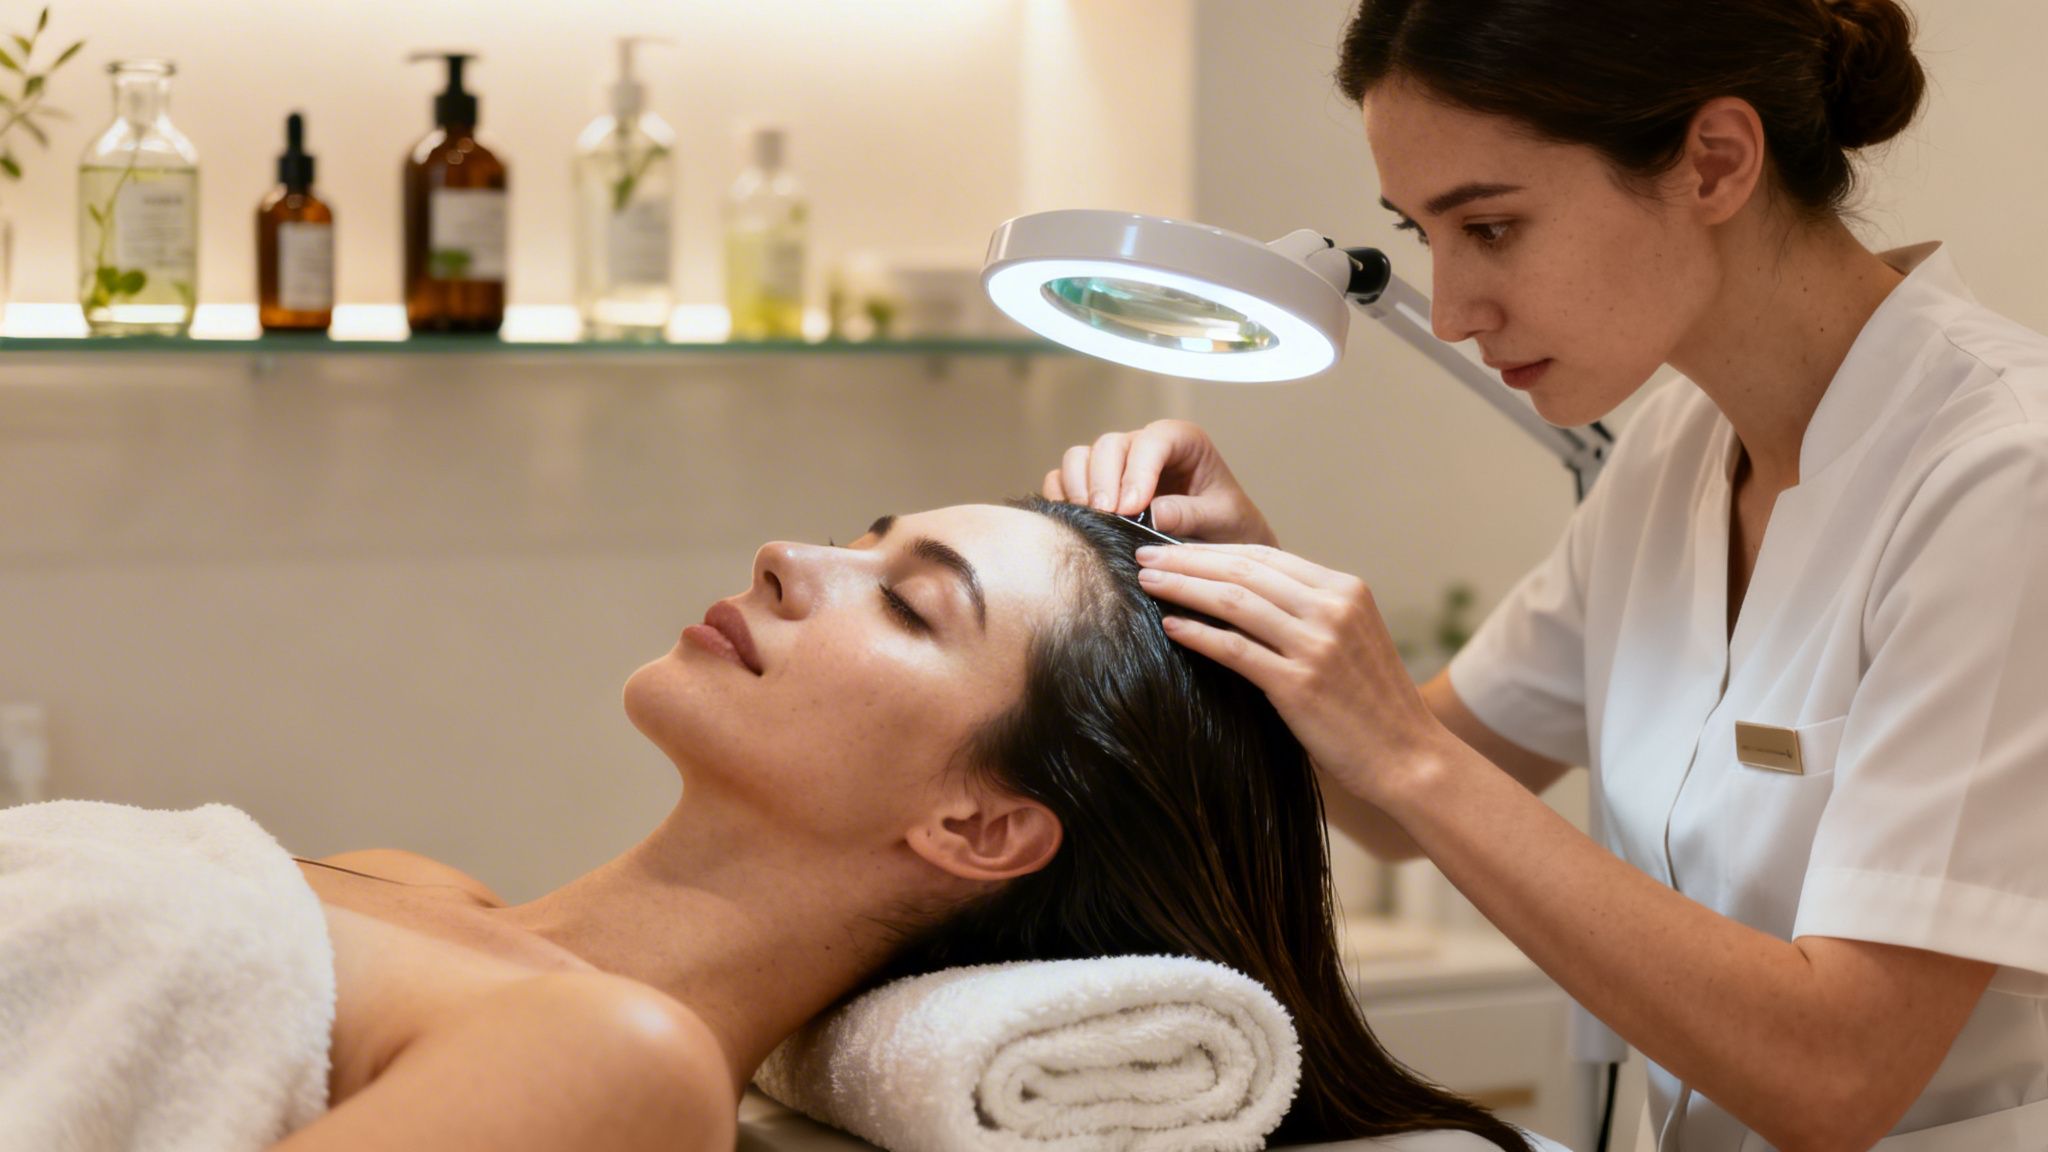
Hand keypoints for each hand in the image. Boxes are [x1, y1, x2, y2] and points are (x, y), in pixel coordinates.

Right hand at [1042, 419, 1277, 545]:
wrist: (1219, 541)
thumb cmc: (1227, 524)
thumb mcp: (1221, 519)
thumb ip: (1191, 514)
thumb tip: (1152, 514)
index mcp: (1182, 441)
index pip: (1153, 441)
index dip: (1138, 471)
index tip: (1132, 508)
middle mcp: (1143, 446)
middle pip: (1109, 446)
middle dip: (1103, 480)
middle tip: (1107, 516)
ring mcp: (1115, 464)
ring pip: (1080, 457)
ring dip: (1078, 488)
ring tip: (1090, 521)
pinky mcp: (1094, 485)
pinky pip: (1063, 480)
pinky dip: (1061, 498)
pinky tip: (1074, 523)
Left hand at [1133, 542, 1447, 805]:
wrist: (1409, 756)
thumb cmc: (1371, 702)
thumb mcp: (1349, 638)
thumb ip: (1307, 610)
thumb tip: (1240, 591)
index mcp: (1345, 590)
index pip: (1265, 556)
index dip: (1213, 549)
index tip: (1173, 549)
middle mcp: (1333, 608)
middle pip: (1244, 569)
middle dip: (1187, 560)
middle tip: (1143, 558)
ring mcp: (1317, 645)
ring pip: (1234, 601)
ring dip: (1183, 588)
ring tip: (1147, 584)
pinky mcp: (1299, 684)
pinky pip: (1234, 649)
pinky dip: (1197, 633)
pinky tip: (1169, 627)